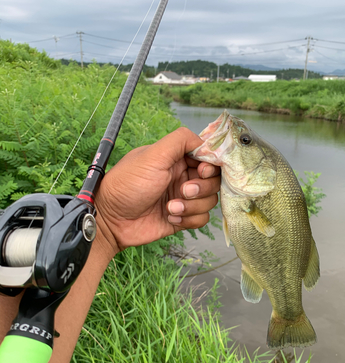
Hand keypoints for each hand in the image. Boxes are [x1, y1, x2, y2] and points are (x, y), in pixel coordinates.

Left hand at [95, 127, 220, 254]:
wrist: (112, 221)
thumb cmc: (127, 185)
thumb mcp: (152, 156)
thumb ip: (180, 141)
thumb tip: (205, 141)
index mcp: (176, 159)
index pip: (208, 157)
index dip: (211, 165)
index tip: (202, 171)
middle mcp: (182, 176)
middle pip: (213, 180)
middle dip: (201, 188)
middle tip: (182, 190)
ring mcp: (183, 198)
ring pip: (209, 201)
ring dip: (192, 206)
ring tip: (169, 207)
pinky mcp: (183, 218)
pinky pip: (202, 219)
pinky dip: (188, 219)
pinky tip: (170, 217)